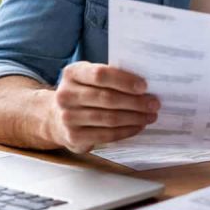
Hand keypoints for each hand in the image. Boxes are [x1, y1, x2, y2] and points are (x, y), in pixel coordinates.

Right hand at [43, 62, 159, 152]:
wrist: (56, 117)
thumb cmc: (84, 92)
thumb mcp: (89, 78)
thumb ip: (110, 76)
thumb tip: (145, 84)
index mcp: (72, 73)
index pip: (100, 74)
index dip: (124, 80)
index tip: (144, 86)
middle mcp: (66, 95)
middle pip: (107, 98)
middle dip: (135, 102)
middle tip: (154, 103)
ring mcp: (67, 117)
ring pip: (109, 118)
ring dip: (134, 117)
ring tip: (150, 116)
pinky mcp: (74, 136)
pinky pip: (106, 135)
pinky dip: (126, 131)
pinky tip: (138, 126)